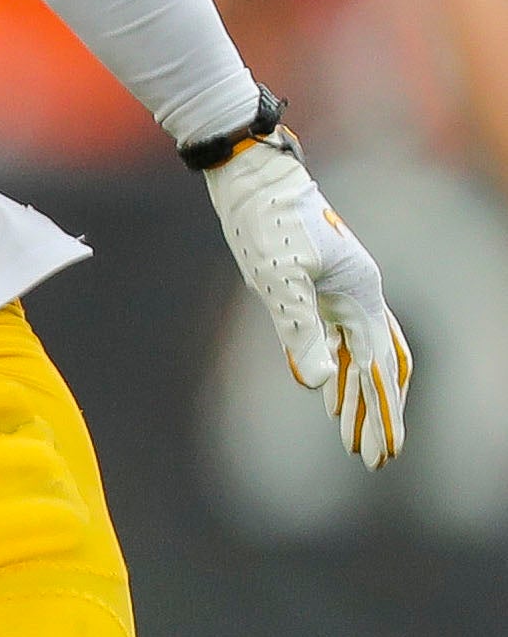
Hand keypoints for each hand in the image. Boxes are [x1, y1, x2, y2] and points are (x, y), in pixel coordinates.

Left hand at [204, 134, 409, 465]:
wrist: (252, 177)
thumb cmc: (266, 221)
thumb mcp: (278, 279)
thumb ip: (298, 330)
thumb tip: (315, 385)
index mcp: (361, 297)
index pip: (378, 370)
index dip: (383, 414)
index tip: (383, 453)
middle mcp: (358, 297)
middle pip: (377, 369)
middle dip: (378, 415)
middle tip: (374, 459)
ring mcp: (338, 293)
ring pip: (358, 357)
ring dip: (357, 398)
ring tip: (352, 440)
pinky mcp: (315, 288)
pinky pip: (335, 340)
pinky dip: (336, 369)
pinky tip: (326, 393)